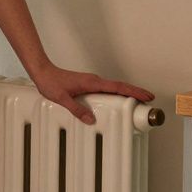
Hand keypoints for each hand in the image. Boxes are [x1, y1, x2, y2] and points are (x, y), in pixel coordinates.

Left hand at [30, 64, 154, 124]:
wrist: (43, 72)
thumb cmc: (51, 82)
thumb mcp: (62, 99)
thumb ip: (77, 109)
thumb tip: (91, 120)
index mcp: (92, 83)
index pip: (118, 87)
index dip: (133, 91)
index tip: (147, 96)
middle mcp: (94, 81)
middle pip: (120, 87)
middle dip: (135, 93)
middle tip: (149, 101)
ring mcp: (92, 83)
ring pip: (113, 88)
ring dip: (126, 93)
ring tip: (138, 103)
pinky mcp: (88, 85)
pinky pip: (106, 90)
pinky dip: (116, 94)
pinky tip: (117, 101)